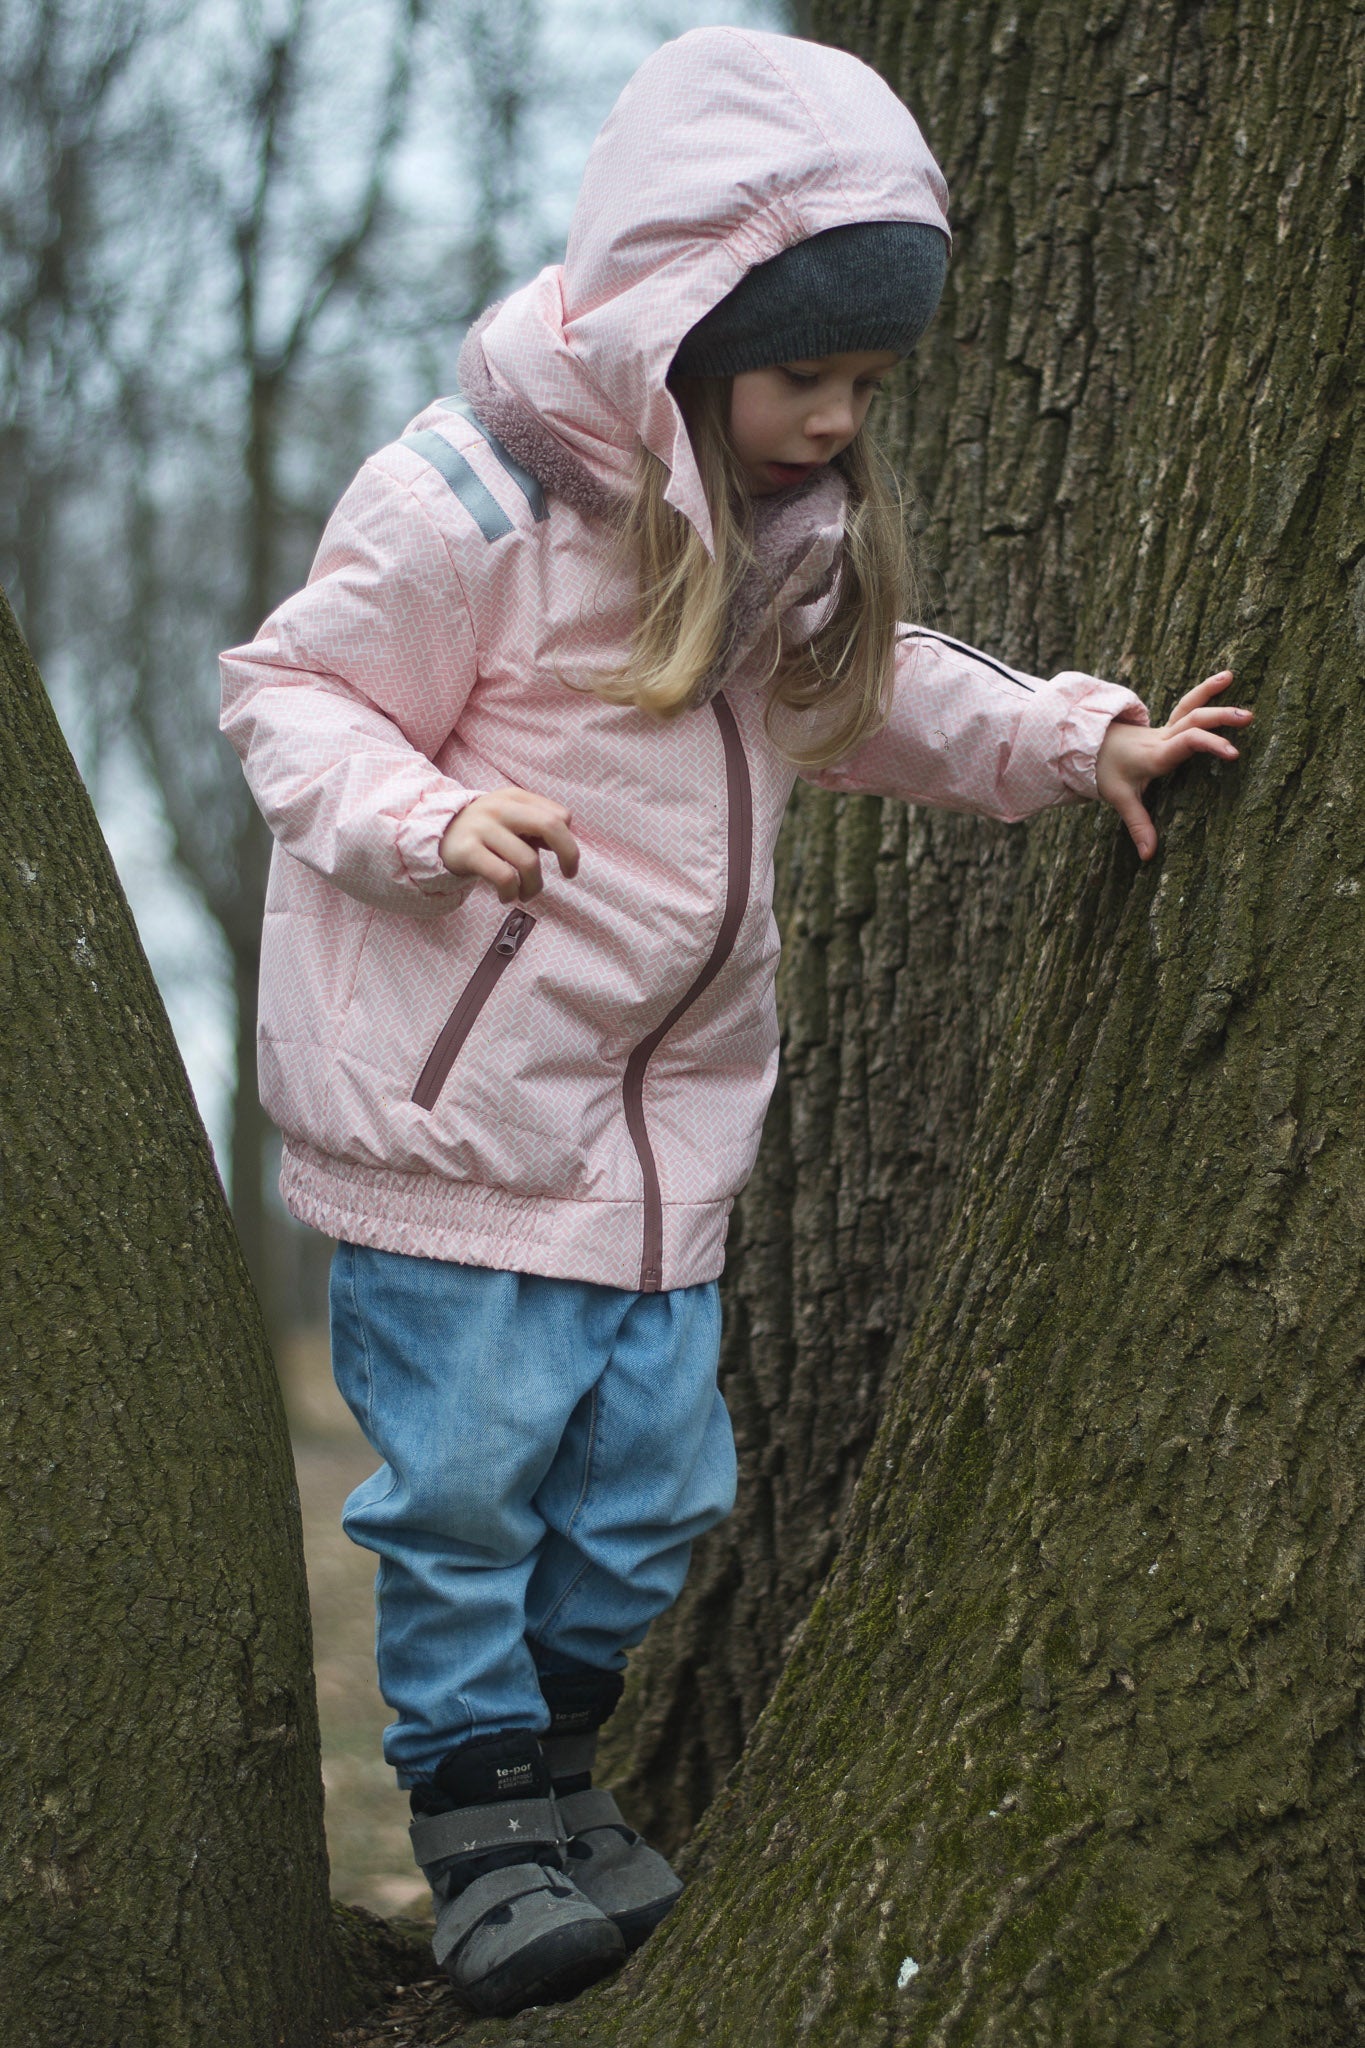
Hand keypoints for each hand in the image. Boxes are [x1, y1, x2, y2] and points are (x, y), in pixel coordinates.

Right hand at [440, 786, 579, 902]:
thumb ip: (537, 827)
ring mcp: (482, 827)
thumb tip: (566, 847)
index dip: (567, 840)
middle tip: (570, 874)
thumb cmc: (484, 833)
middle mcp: (500, 807)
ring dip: (534, 886)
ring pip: (528, 861)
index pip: (559, 816)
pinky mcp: (467, 850)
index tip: (561, 857)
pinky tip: (506, 896)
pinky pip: (504, 876)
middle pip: (551, 826)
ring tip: (525, 893)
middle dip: (569, 854)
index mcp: (515, 797)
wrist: (435, 837)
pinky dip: (511, 893)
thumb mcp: (510, 820)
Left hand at [1096, 671, 1250, 860]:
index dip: (1210, 745)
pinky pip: (1188, 705)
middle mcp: (1162, 737)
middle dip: (1220, 717)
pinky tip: (1225, 677)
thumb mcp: (1120, 800)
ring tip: (1232, 676)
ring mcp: (1165, 728)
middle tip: (1248, 717)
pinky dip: (1205, 690)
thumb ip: (1138, 825)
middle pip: (1193, 720)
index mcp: (1156, 754)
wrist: (1090, 749)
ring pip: (1189, 706)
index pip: (1186, 743)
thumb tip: (1148, 856)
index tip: (1233, 754)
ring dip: (1211, 693)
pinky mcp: (1168, 725)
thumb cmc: (1108, 773)